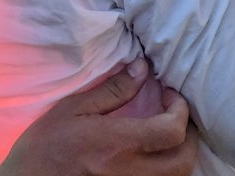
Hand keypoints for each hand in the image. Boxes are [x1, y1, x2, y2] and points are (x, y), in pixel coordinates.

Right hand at [0, 60, 197, 175]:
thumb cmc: (45, 147)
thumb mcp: (73, 109)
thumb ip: (112, 91)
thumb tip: (143, 69)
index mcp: (117, 145)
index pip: (171, 131)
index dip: (181, 109)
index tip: (171, 95)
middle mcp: (129, 173)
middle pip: (183, 161)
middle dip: (189, 135)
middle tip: (175, 115)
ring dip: (179, 155)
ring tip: (165, 134)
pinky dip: (164, 171)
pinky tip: (152, 155)